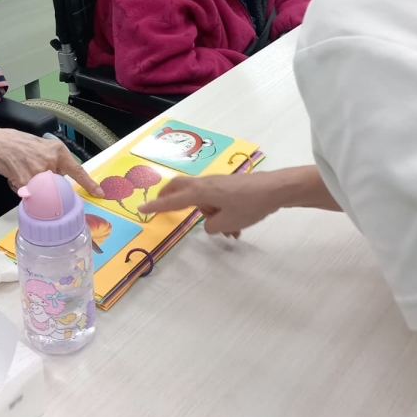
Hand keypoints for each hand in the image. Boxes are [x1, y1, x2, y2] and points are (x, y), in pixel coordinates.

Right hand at [0, 127, 104, 198]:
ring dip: (32, 186)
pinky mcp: (28, 181)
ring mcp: (40, 172)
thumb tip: (59, 179)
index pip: (78, 171)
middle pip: (57, 184)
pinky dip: (21, 189)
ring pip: (43, 191)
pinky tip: (15, 176)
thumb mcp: (43, 147)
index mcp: (59, 151)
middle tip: (32, 169)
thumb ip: (55, 162)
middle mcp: (52, 161)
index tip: (99, 194)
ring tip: (22, 172)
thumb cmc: (20, 145)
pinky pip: (30, 194)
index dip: (89, 184)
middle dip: (46, 183)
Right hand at [145, 173, 284, 236]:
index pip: (172, 200)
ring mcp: (217, 184)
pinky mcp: (229, 187)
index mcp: (200, 192)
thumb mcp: (226, 222)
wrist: (275, 190)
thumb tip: (210, 223)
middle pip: (180, 188)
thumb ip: (211, 226)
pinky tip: (239, 227)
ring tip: (232, 232)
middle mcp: (205, 184)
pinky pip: (217, 201)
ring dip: (210, 216)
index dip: (156, 206)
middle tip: (163, 207)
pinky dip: (222, 214)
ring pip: (203, 200)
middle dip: (170, 198)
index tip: (141, 209)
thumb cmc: (248, 205)